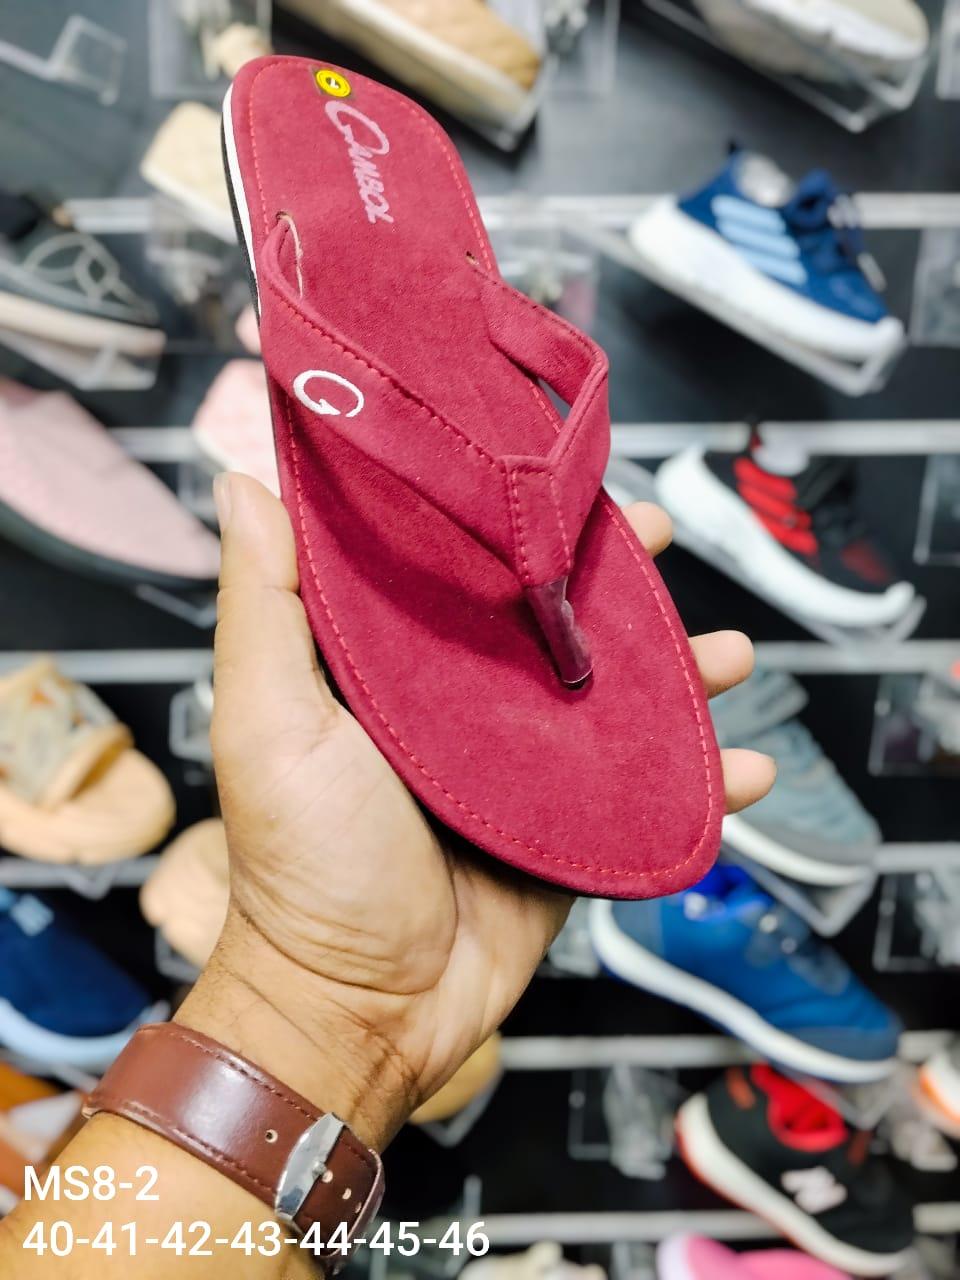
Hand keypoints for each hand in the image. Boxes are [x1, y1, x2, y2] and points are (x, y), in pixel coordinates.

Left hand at [186, 475, 773, 1147]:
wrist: (363, 1006)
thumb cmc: (302, 863)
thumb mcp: (269, 721)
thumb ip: (264, 605)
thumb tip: (243, 482)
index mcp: (396, 664)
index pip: (462, 566)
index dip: (510, 518)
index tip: (555, 475)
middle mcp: (466, 704)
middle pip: (557, 621)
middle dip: (615, 579)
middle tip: (660, 538)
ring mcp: (527, 767)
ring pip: (619, 697)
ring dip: (682, 671)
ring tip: (731, 654)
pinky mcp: (571, 828)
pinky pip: (649, 792)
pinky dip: (707, 780)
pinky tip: (750, 768)